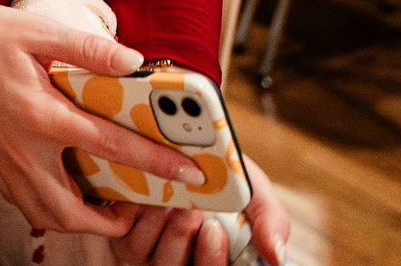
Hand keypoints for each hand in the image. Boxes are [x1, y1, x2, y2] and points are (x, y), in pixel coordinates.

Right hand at [0, 0, 205, 236]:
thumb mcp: (38, 31)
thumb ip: (89, 49)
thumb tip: (133, 61)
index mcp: (40, 115)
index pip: (110, 147)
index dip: (155, 162)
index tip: (187, 172)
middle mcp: (21, 148)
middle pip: (72, 211)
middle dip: (112, 223)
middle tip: (139, 209)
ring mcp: (1, 159)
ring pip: (44, 215)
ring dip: (78, 221)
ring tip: (103, 206)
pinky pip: (23, 200)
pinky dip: (48, 207)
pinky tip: (62, 187)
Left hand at [111, 155, 289, 265]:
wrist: (186, 147)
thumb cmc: (226, 177)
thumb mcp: (255, 192)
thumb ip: (269, 222)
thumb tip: (277, 256)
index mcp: (213, 258)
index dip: (210, 260)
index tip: (214, 230)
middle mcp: (180, 262)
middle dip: (182, 239)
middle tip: (191, 209)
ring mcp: (149, 253)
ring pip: (145, 257)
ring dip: (157, 225)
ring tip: (167, 198)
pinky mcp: (123, 235)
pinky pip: (123, 236)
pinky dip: (132, 215)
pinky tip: (144, 194)